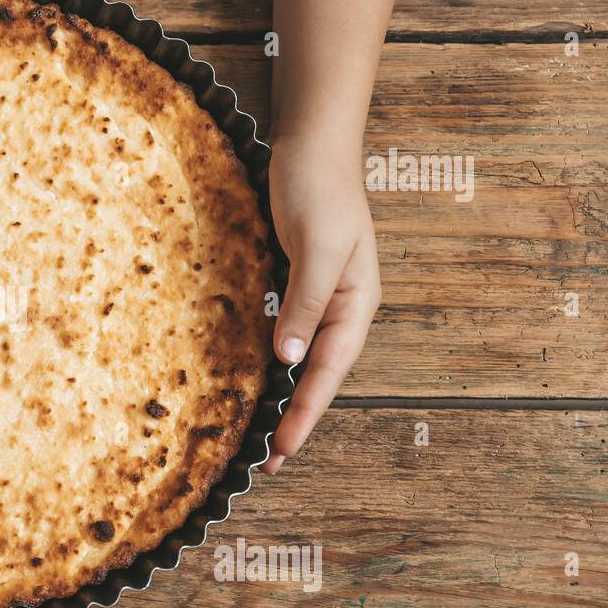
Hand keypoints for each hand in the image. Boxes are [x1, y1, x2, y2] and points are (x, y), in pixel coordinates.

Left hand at [261, 133, 380, 473]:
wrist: (310, 144)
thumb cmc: (319, 190)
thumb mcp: (318, 248)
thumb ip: (307, 303)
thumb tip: (290, 359)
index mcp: (356, 304)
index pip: (328, 372)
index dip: (306, 414)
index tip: (282, 451)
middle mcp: (340, 307)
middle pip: (317, 375)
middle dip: (296, 419)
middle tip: (267, 464)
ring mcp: (317, 296)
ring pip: (300, 359)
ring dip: (282, 396)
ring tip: (259, 435)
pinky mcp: (294, 283)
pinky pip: (283, 334)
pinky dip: (269, 362)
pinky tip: (251, 379)